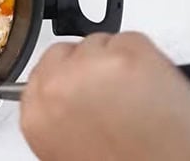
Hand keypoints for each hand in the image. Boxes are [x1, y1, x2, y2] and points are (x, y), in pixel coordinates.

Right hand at [20, 32, 189, 159]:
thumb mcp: (69, 150)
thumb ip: (57, 116)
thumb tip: (65, 101)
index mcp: (37, 118)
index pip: (39, 75)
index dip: (65, 78)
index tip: (79, 85)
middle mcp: (56, 88)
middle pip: (64, 52)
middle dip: (86, 66)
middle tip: (113, 91)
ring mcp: (90, 68)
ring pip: (98, 42)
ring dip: (117, 62)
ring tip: (137, 94)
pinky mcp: (126, 55)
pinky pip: (130, 40)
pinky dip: (146, 58)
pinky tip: (152, 87)